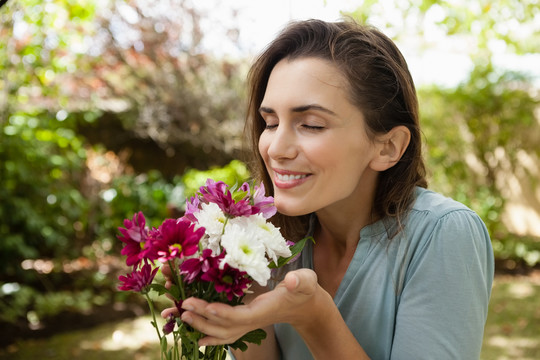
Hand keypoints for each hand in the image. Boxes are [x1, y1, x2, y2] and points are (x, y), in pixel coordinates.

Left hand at [160, 269, 321, 346]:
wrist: (305, 306)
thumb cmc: (304, 290)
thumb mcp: (306, 281)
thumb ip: (300, 280)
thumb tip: (292, 280)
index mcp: (265, 311)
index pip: (240, 316)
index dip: (222, 313)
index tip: (204, 306)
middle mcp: (254, 321)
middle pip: (225, 327)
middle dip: (204, 319)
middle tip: (184, 307)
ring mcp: (249, 324)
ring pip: (222, 332)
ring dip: (202, 326)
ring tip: (183, 315)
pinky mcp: (246, 322)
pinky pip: (225, 332)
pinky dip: (210, 335)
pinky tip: (197, 336)